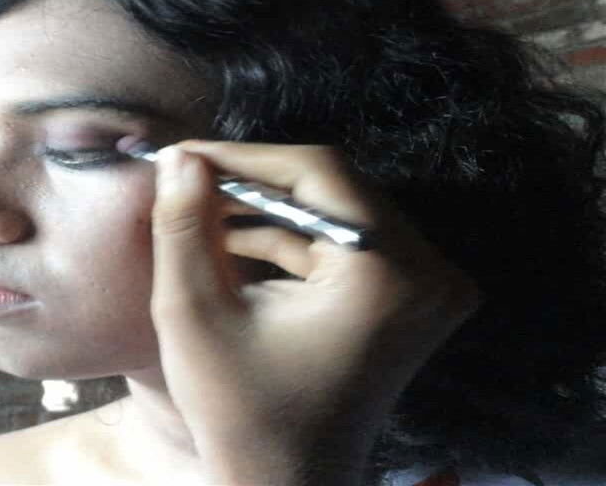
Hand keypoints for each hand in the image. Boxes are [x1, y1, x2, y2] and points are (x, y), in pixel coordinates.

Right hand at [149, 141, 480, 485]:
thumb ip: (183, 226)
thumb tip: (179, 155)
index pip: (319, 172)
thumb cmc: (240, 412)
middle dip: (253, 180)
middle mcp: (429, 274)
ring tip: (198, 208)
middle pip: (333, 187)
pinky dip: (291, 237)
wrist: (288, 484)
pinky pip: (346, 243)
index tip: (184, 153)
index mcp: (388, 275)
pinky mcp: (411, 300)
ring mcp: (428, 289)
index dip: (245, 156)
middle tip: (186, 176)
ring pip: (335, 211)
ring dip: (267, 207)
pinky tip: (230, 240)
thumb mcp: (193, 313)